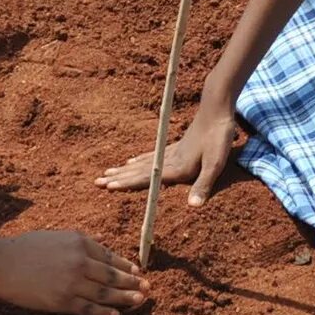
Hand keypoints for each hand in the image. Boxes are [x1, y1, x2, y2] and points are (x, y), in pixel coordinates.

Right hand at [0, 229, 143, 314]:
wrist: (2, 265)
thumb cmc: (26, 248)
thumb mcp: (57, 236)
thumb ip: (81, 241)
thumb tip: (102, 242)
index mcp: (80, 242)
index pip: (110, 256)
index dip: (126, 266)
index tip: (138, 271)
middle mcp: (80, 262)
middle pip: (113, 275)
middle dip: (132, 282)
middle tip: (147, 288)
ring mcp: (73, 283)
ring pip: (105, 293)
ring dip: (125, 298)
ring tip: (139, 301)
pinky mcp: (63, 301)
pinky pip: (89, 309)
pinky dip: (104, 313)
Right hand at [99, 103, 240, 207]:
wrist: (217, 107)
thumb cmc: (218, 136)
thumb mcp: (216, 163)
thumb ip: (203, 184)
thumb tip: (193, 207)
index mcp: (176, 167)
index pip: (147, 178)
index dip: (127, 183)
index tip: (108, 187)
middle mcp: (168, 160)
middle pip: (138, 171)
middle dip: (118, 178)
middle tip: (96, 182)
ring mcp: (170, 151)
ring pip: (142, 163)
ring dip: (124, 170)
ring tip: (107, 172)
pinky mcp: (175, 146)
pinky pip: (151, 156)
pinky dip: (139, 160)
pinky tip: (132, 161)